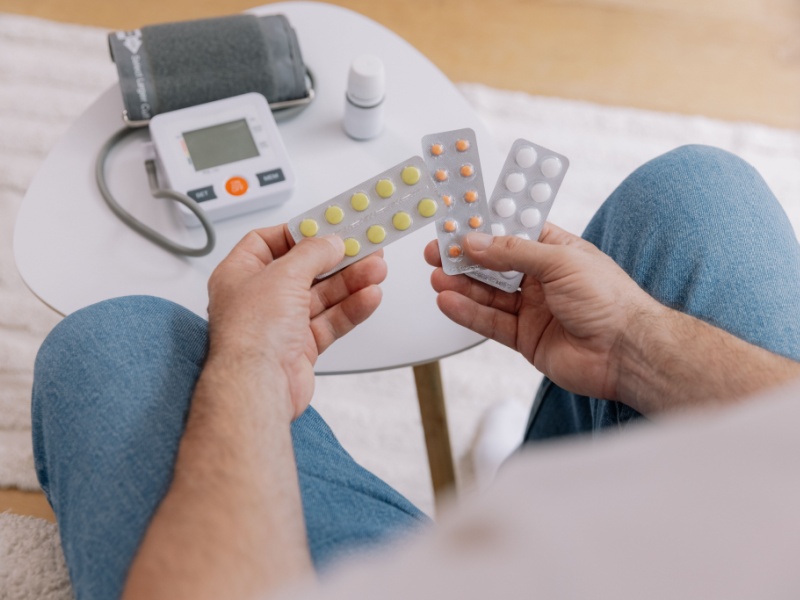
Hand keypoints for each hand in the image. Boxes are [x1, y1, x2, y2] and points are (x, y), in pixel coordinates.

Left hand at [208, 225, 386, 418]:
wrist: (257, 386)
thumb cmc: (249, 335)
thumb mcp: (283, 275)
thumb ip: (312, 253)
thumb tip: (330, 242)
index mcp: (239, 274)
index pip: (269, 241)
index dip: (299, 232)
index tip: (328, 225)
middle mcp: (258, 299)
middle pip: (304, 269)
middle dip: (336, 259)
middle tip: (364, 246)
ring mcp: (280, 324)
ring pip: (322, 296)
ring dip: (350, 282)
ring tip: (376, 268)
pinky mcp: (300, 347)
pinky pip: (330, 321)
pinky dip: (351, 308)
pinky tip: (369, 296)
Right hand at [424, 224, 655, 401]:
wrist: (626, 352)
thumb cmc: (610, 301)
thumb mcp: (560, 261)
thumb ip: (513, 252)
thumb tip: (477, 242)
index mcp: (556, 251)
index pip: (512, 233)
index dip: (484, 228)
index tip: (457, 224)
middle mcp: (543, 279)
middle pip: (494, 265)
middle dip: (465, 258)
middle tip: (438, 252)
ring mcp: (533, 309)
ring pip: (488, 295)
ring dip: (461, 285)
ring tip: (437, 276)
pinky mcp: (526, 337)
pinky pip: (491, 323)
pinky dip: (468, 313)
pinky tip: (449, 302)